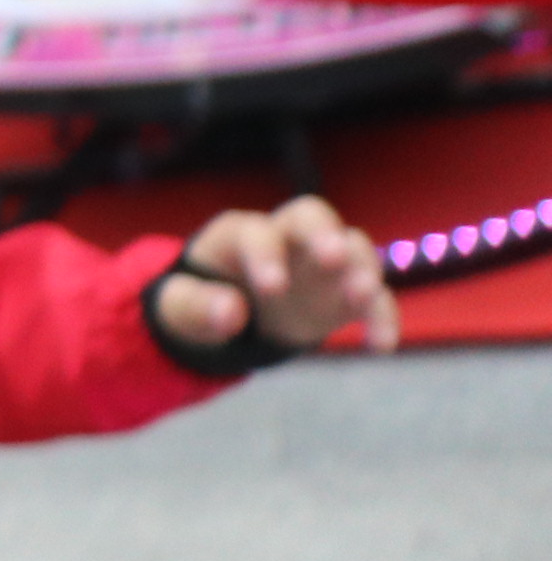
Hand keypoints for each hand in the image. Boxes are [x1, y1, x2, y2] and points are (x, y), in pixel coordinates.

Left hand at [158, 196, 397, 356]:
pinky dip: (382, 314)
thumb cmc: (197, 300)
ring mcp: (321, 261)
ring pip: (353, 246)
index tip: (272, 290)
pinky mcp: (346, 291)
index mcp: (238, 234)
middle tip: (332, 259)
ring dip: (363, 268)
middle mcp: (285, 236)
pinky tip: (381, 345)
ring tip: (362, 298)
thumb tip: (231, 313)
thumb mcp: (178, 307)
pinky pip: (375, 295)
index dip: (265, 255)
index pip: (255, 232)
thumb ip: (195, 307)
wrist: (226, 314)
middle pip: (311, 215)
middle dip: (323, 233)